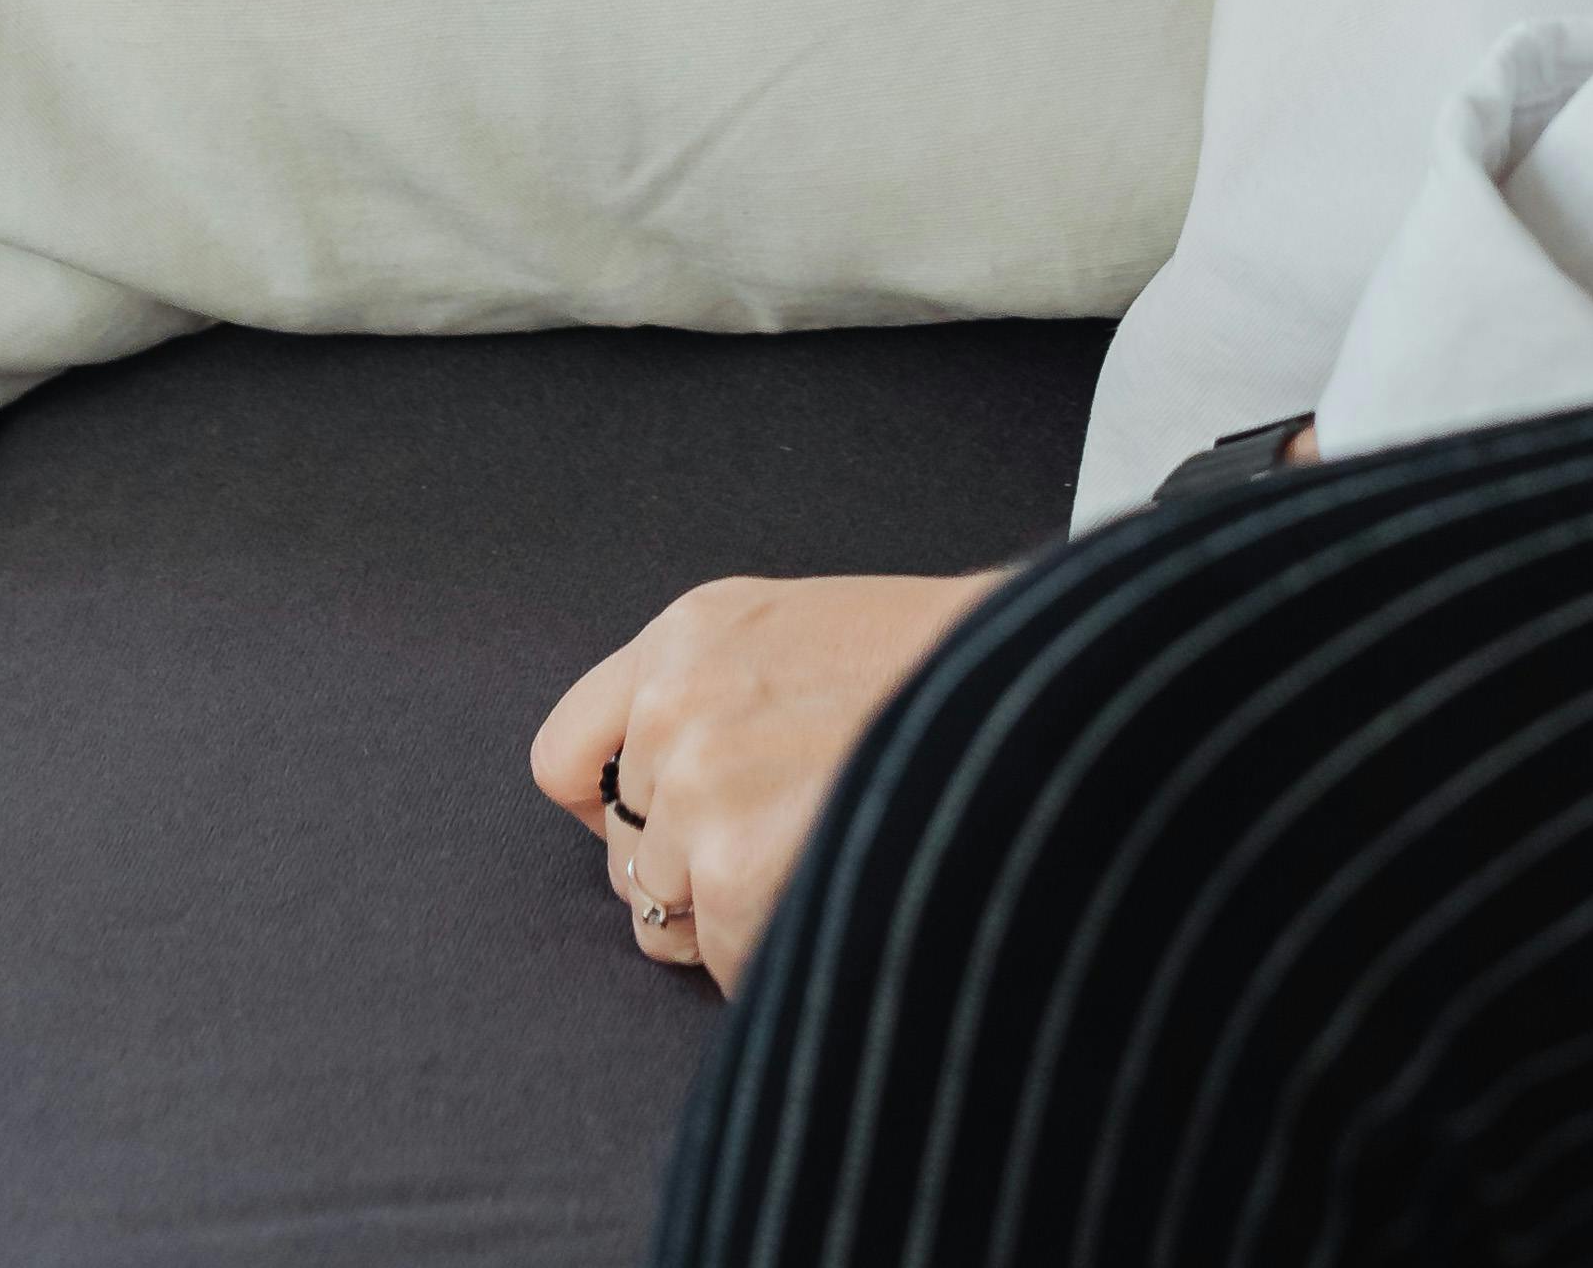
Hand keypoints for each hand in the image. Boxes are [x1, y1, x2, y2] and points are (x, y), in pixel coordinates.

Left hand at [531, 568, 1002, 989]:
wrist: (1030, 692)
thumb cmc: (933, 667)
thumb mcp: (796, 632)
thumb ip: (710, 692)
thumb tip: (651, 791)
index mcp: (686, 638)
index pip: (563, 754)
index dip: (599, 805)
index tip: (644, 823)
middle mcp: (673, 710)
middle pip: (622, 849)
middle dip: (685, 870)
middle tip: (780, 842)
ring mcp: (700, 796)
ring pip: (666, 913)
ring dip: (732, 915)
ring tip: (820, 856)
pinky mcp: (736, 878)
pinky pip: (728, 960)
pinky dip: (777, 950)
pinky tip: (842, 883)